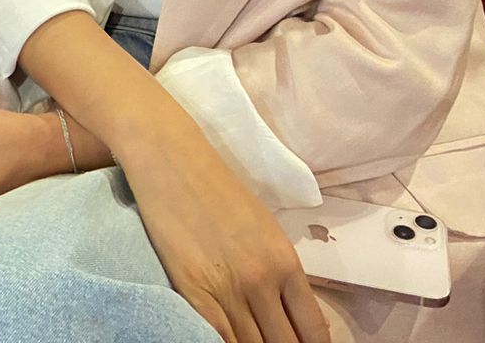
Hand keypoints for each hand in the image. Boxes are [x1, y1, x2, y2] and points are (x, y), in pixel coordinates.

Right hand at [121, 131, 328, 342]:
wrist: (170, 160)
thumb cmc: (215, 187)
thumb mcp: (262, 228)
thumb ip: (278, 271)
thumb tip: (287, 313)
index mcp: (285, 261)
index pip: (314, 330)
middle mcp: (263, 280)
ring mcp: (227, 288)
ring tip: (249, 342)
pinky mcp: (192, 290)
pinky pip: (216, 338)